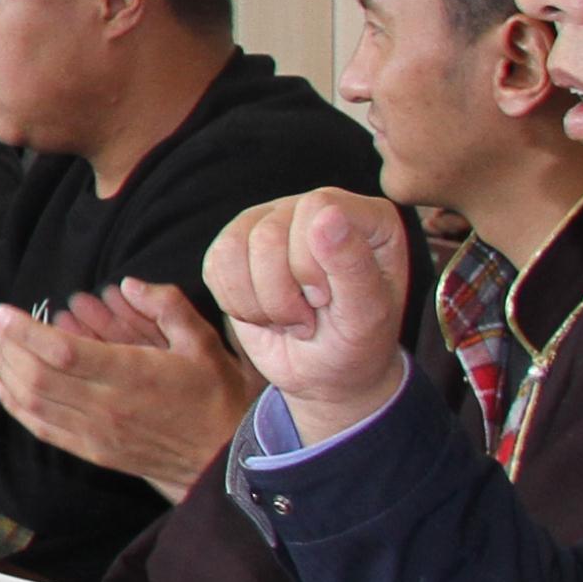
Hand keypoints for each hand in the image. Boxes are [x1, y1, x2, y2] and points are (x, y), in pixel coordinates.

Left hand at [0, 281, 264, 500]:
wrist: (228, 461)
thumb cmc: (217, 397)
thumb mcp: (204, 344)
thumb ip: (168, 307)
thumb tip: (129, 282)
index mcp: (132, 377)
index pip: (61, 352)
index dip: (25, 330)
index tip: (2, 310)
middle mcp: (107, 408)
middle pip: (37, 376)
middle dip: (7, 345)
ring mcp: (96, 434)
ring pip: (33, 402)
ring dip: (4, 370)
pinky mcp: (93, 452)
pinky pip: (42, 429)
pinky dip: (13, 406)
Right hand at [203, 190, 419, 443]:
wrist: (324, 373)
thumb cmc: (356, 344)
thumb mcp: (367, 316)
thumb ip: (353, 264)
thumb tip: (327, 214)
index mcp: (365, 217)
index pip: (317, 208)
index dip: (310, 263)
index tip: (325, 300)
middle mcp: (316, 209)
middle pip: (269, 233)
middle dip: (280, 294)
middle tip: (306, 319)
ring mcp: (272, 222)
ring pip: (234, 246)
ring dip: (258, 303)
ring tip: (287, 319)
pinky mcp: (236, 245)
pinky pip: (215, 263)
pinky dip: (236, 303)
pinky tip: (264, 315)